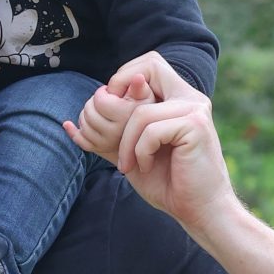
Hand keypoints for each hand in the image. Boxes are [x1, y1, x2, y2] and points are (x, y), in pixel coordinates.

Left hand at [63, 74, 152, 163]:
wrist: (144, 134)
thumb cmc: (145, 109)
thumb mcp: (147, 95)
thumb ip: (140, 86)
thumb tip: (138, 77)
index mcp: (127, 117)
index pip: (100, 101)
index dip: (102, 93)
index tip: (111, 93)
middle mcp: (117, 133)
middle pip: (89, 112)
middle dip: (93, 103)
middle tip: (104, 102)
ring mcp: (107, 143)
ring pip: (84, 125)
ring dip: (86, 114)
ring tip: (99, 111)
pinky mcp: (100, 150)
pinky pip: (80, 140)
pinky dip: (72, 131)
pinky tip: (68, 124)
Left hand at [69, 52, 240, 242]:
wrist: (198, 210)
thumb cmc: (167, 183)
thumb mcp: (132, 152)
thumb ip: (114, 131)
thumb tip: (75, 118)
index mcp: (178, 99)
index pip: (149, 63)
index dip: (124, 78)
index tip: (112, 111)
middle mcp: (191, 97)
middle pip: (150, 65)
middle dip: (121, 91)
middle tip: (114, 129)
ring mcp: (196, 109)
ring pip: (141, 113)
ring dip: (126, 143)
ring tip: (128, 165)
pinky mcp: (196, 126)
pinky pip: (151, 131)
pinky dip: (140, 152)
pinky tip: (145, 167)